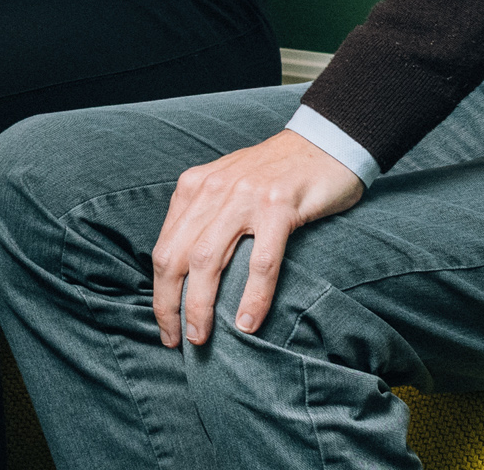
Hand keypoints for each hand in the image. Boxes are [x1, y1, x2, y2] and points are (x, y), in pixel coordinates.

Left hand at [146, 127, 365, 347]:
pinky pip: (260, 261)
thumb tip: (188, 275)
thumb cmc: (276, 174)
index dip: (159, 292)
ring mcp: (244, 198)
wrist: (324, 142)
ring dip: (200, 305)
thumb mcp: (228, 188)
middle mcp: (212, 190)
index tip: (165, 325)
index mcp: (195, 188)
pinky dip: (252, 295)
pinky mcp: (279, 207)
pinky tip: (248, 322)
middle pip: (175, 257)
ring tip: (202, 337)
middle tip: (177, 341)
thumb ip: (206, 219)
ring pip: (207, 260)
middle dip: (169, 305)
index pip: (163, 248)